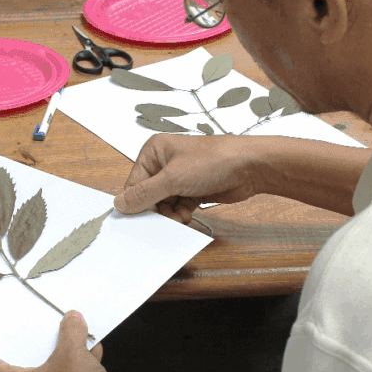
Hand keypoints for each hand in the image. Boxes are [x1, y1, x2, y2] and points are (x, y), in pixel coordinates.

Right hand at [114, 134, 264, 222]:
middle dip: (157, 210)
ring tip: (180, 215)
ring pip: (163, 204)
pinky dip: (181, 214)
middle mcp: (164, 163)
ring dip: (170, 214)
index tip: (141, 218)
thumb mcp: (173, 178)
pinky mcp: (192, 189)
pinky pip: (177, 207)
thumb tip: (120, 203)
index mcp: (154, 151)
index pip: (133, 183)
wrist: (250, 167)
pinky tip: (188, 214)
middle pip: (148, 195)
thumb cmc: (216, 160)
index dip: (137, 202)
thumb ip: (144, 193)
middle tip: (164, 219)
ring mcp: (179, 177)